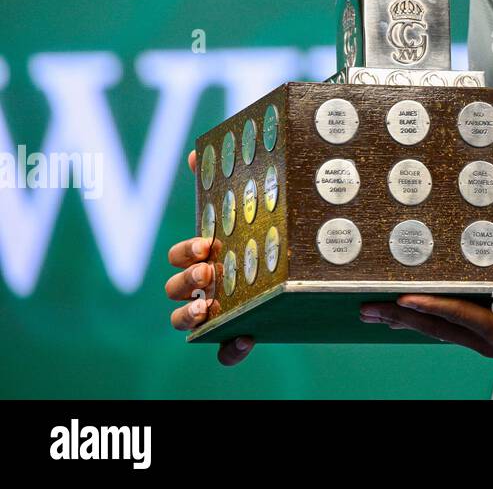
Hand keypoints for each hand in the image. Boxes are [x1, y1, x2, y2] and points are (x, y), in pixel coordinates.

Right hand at [162, 149, 254, 365]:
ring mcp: (221, 307)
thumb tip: (196, 154)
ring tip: (208, 307)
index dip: (184, 254)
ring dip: (188, 315)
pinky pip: (226, 349)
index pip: (180, 256)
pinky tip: (244, 340)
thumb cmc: (269, 225)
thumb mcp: (251, 199)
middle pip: (176, 289)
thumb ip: (222, 175)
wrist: (305, 262)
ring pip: (185, 320)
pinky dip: (228, 349)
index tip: (207, 245)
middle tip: (208, 271)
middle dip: (185, 281)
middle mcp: (208, 283)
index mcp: (209, 253)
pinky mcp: (242, 328)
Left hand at [360, 263, 492, 382]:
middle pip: (438, 329)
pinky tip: (426, 314)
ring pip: (443, 331)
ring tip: (381, 313)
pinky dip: (435, 321)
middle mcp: (491, 339)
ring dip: (411, 322)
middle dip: (401, 319)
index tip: (400, 299)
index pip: (458, 316)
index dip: (429, 307)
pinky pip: (457, 330)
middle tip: (367, 311)